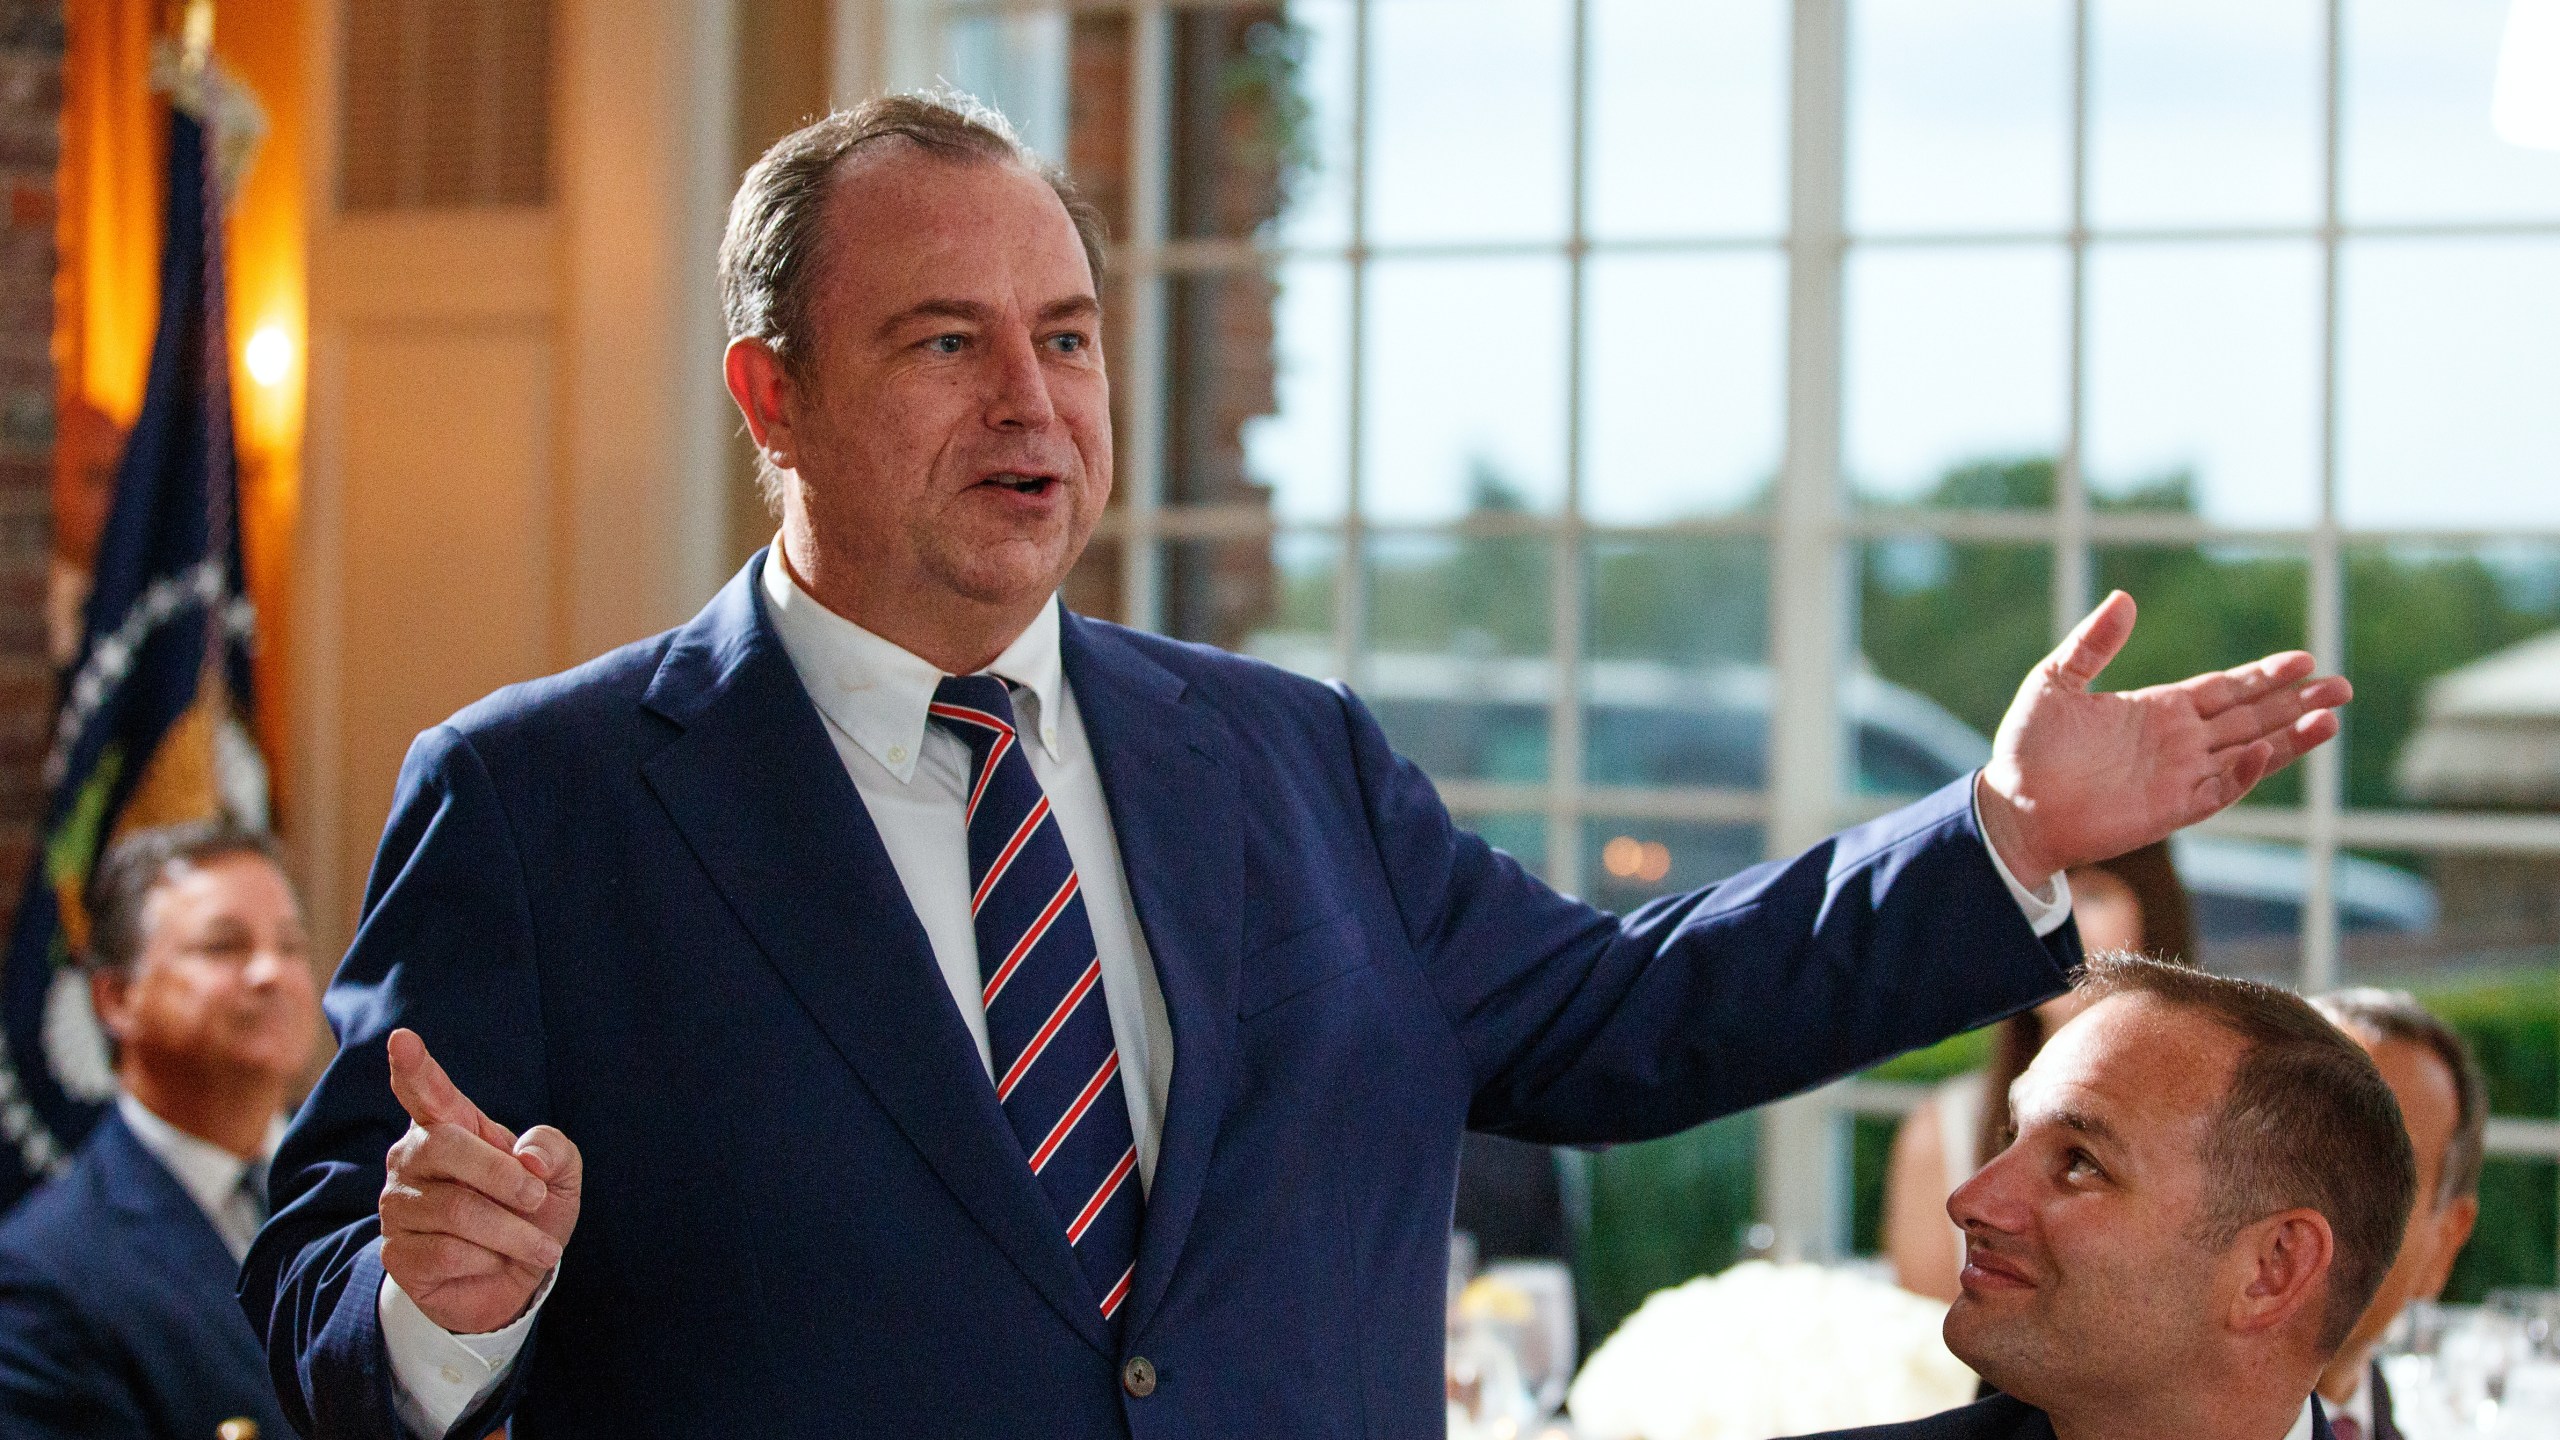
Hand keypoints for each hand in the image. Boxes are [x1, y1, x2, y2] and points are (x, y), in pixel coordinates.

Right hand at [380, 1028, 581, 1335]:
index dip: (414, 1067)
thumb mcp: (560, 1174)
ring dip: (510, 1231)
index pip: (425, 1090)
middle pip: (447, 1146)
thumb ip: (552, 1149)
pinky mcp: (396, 1252)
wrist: (515, 1279)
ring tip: (538, 1245)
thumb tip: (525, 1158)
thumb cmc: (531, 1210)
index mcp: (451, 1126)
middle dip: (503, 1176)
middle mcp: (413, 1158)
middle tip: (537, 1199)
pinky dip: (487, 1260)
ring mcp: (398, 1204)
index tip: (403, 1039)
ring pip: (454, 1209)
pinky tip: (493, 1262)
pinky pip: (445, 1252)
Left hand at [1976, 591, 2349, 890]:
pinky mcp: (2171, 809)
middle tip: (2342, 685)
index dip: (2264, 675)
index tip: (2304, 660)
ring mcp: (2179, 776)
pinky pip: (2219, 790)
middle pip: (2251, 718)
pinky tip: (2265, 750)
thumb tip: (2124, 598)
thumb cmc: (2027, 747)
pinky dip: (2244, 773)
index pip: (2226, 689)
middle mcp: (2178, 742)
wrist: (2012, 806)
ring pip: (2249, 753)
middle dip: (2295, 702)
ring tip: (2331, 717)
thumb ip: (2092, 644)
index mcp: (2158, 710)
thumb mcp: (2055, 682)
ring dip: (2290, 737)